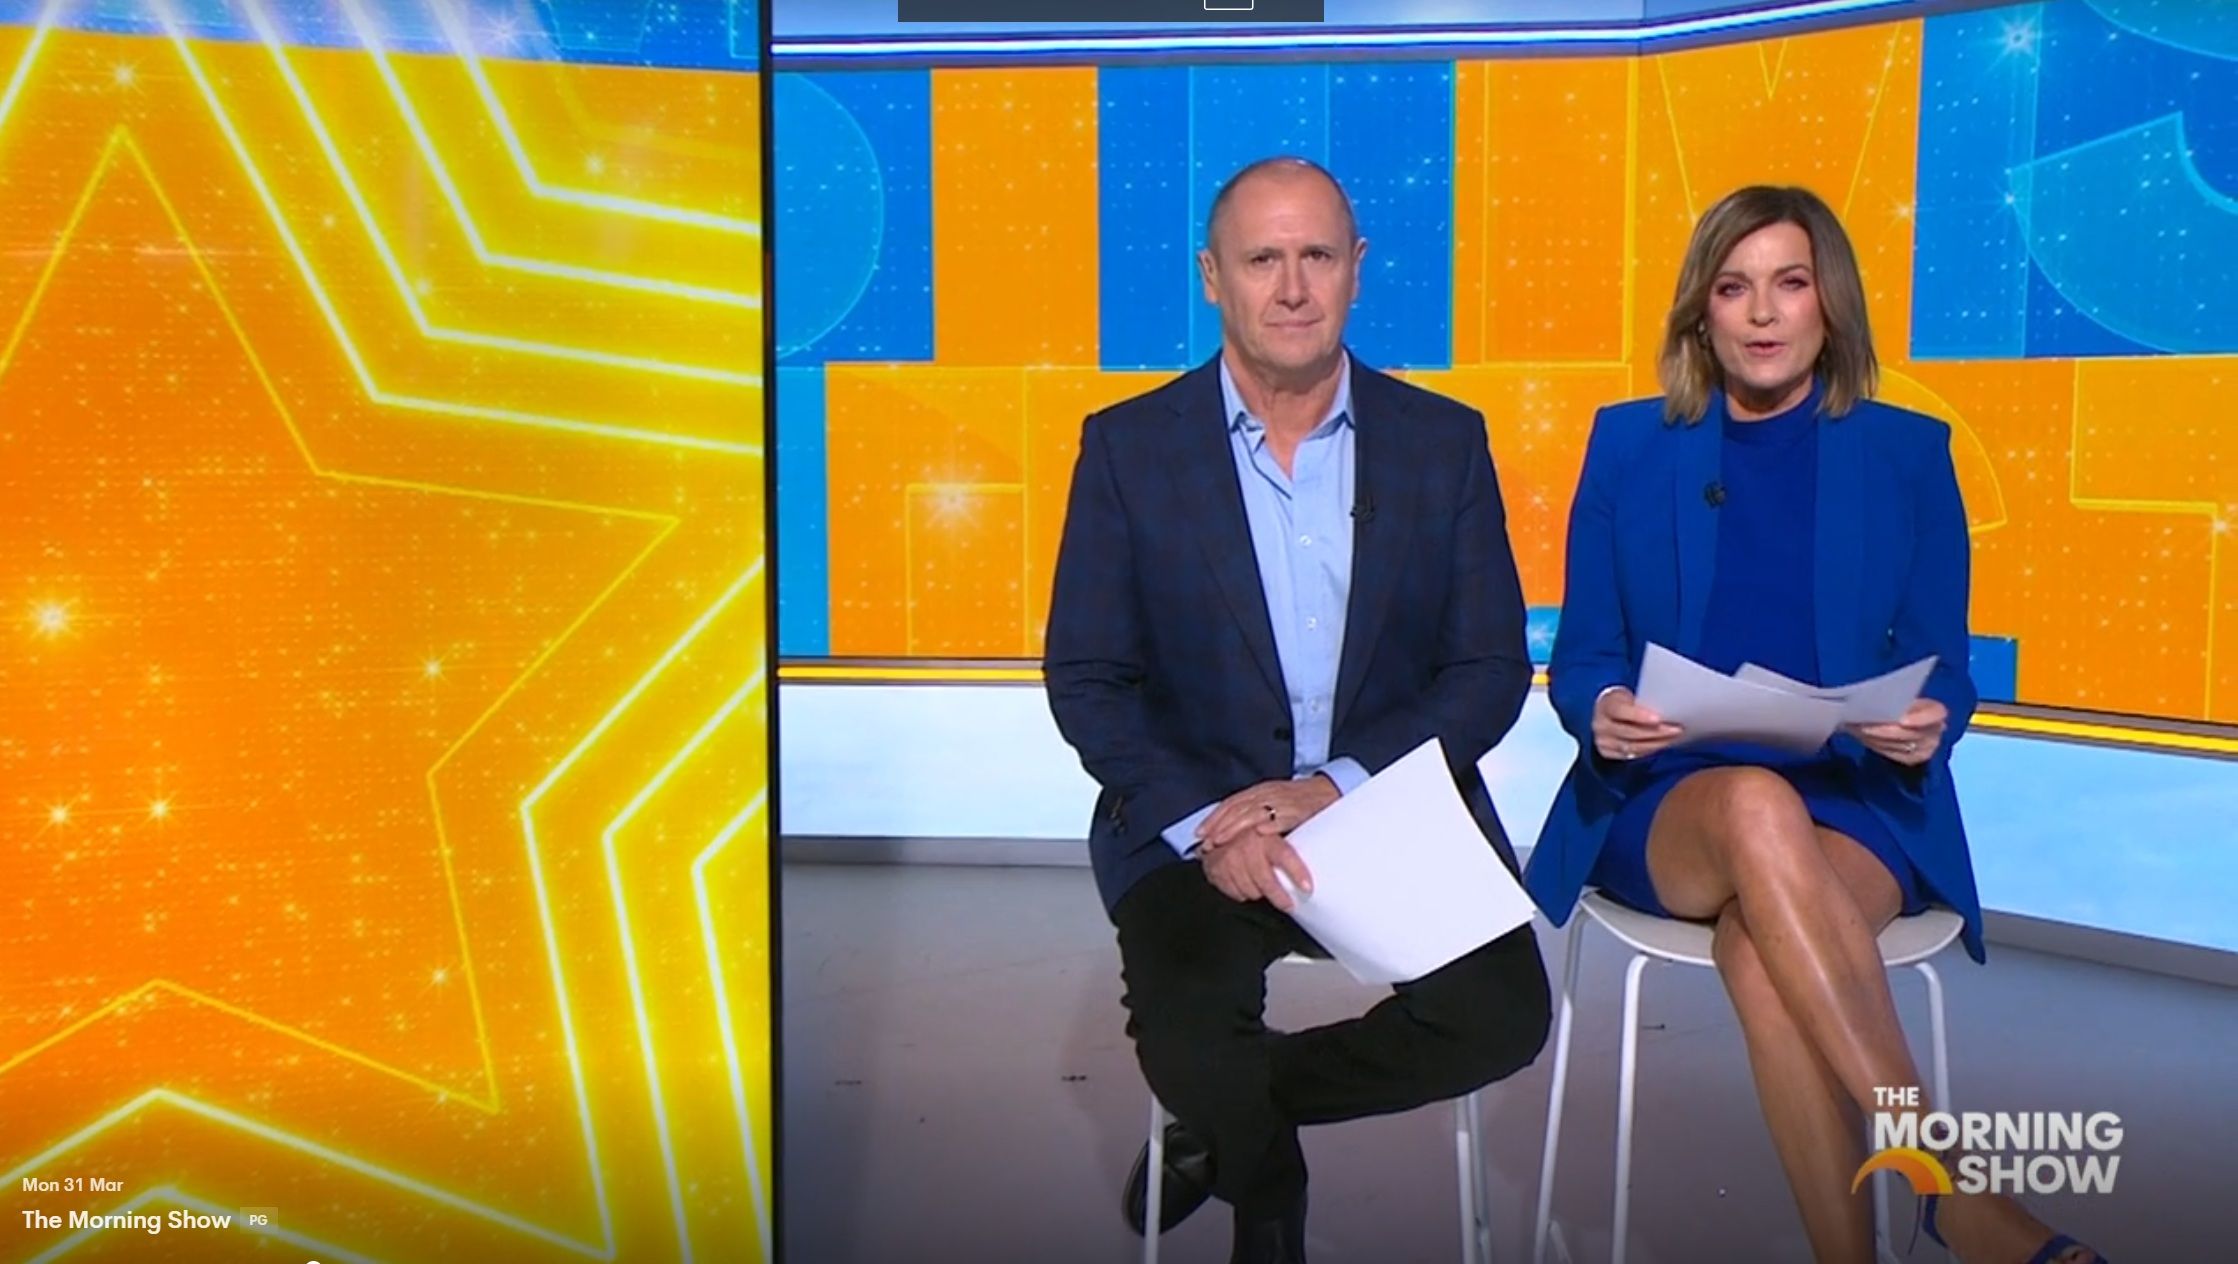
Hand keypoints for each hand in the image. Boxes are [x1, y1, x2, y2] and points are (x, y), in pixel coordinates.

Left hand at [1196, 776, 1338, 850]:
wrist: (1327, 792)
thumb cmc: (1298, 801)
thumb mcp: (1271, 802)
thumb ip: (1253, 812)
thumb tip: (1230, 829)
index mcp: (1259, 791)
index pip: (1230, 803)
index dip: (1214, 818)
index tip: (1200, 834)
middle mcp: (1267, 794)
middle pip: (1236, 809)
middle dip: (1219, 827)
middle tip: (1207, 843)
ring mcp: (1281, 802)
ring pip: (1252, 814)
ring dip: (1235, 828)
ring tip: (1222, 841)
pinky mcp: (1298, 811)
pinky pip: (1282, 818)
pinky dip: (1270, 825)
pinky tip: (1258, 835)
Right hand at [1201, 827, 1313, 910]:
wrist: (1217, 832)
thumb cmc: (1253, 835)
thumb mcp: (1274, 831)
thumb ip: (1292, 837)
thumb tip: (1326, 841)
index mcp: (1264, 835)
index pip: (1283, 854)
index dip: (1296, 872)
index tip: (1307, 888)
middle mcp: (1246, 845)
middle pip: (1266, 880)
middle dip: (1280, 896)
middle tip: (1289, 905)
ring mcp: (1229, 858)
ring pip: (1251, 890)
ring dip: (1259, 893)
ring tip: (1263, 888)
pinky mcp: (1216, 869)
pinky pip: (1235, 892)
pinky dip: (1242, 893)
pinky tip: (1245, 885)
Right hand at [1593, 687, 1683, 762]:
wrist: (1606, 714)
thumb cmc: (1623, 702)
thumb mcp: (1628, 695)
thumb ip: (1641, 700)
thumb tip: (1669, 704)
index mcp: (1605, 705)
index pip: (1620, 711)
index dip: (1639, 715)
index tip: (1658, 718)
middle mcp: (1601, 725)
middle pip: (1629, 732)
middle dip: (1656, 732)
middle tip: (1676, 729)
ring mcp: (1603, 741)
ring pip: (1633, 746)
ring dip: (1657, 743)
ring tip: (1674, 737)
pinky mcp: (1608, 753)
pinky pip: (1633, 755)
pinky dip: (1650, 750)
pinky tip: (1662, 744)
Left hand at [1846, 698, 1947, 766]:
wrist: (1904, 719)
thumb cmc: (1901, 702)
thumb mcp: (1902, 697)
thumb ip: (1896, 700)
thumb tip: (1876, 701)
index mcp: (1936, 712)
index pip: (1936, 714)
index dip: (1920, 718)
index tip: (1902, 720)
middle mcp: (1936, 732)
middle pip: (1913, 734)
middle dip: (1887, 731)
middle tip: (1865, 726)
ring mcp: (1927, 748)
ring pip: (1901, 746)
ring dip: (1878, 739)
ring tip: (1859, 731)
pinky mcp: (1914, 758)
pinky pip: (1894, 754)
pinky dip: (1878, 745)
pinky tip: (1865, 738)